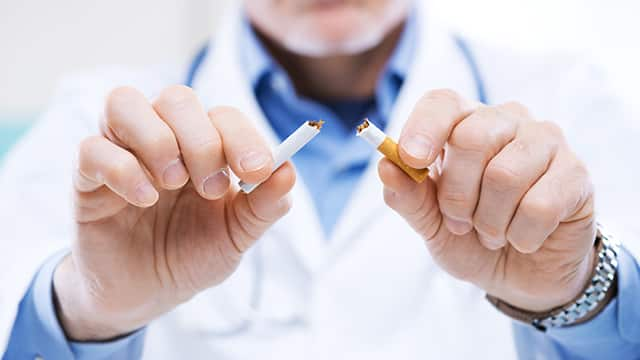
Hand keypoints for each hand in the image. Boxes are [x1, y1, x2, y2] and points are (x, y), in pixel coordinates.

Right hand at [54, 85, 294, 340]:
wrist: (147, 293)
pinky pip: (92, 148)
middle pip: (177, 98)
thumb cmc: (193, 254)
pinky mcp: (88, 177)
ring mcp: (123, 152)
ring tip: (173, 183)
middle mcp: (164, 138)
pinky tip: (143, 201)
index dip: (243, 136)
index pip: (223, 116)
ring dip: (157, 140)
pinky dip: (123, 169)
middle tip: (212, 188)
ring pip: (125, 102)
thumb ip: (264, 205)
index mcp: (205, 147)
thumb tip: (289, 168)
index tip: (254, 171)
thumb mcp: (237, 235)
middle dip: (201, 141)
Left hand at [379, 89, 595, 311]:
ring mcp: (545, 141)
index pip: (442, 103)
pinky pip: (539, 206)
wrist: (521, 273)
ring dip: (489, 222)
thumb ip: (408, 196)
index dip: (424, 127)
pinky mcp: (576, 173)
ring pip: (504, 175)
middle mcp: (506, 120)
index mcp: (464, 123)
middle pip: (471, 137)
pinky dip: (520, 236)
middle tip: (459, 222)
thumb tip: (385, 166)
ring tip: (491, 233)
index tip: (412, 159)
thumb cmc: (470, 238)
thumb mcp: (430, 224)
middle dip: (456, 195)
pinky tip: (522, 238)